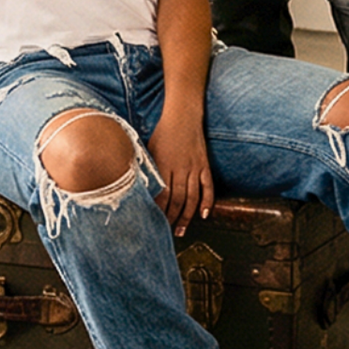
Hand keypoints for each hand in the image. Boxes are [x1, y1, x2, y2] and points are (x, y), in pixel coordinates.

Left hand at [148, 116, 212, 235]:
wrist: (183, 116)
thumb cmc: (162, 133)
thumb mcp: (149, 149)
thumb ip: (148, 170)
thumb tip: (140, 189)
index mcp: (163, 165)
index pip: (161, 195)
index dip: (158, 211)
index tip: (153, 223)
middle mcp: (180, 169)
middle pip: (176, 200)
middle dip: (171, 218)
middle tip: (166, 232)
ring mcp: (194, 167)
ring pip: (192, 197)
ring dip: (187, 216)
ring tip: (181, 230)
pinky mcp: (204, 165)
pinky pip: (208, 187)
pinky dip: (207, 202)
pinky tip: (203, 215)